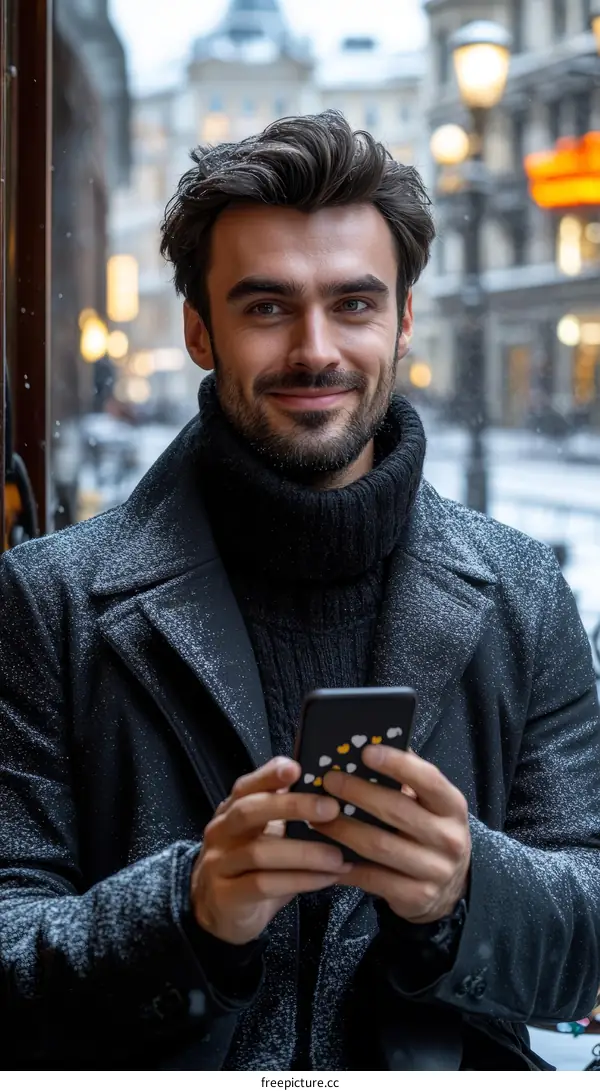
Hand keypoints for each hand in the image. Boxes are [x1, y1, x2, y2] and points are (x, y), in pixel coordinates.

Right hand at [191, 757, 349, 944]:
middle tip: (330, 809)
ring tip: (336, 856)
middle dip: (292, 806)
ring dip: (304, 853)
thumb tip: (328, 789)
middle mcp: (221, 832)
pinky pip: (264, 885)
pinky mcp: (227, 897)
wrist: (219, 913)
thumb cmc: (251, 866)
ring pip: (259, 852)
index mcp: (232, 810)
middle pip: (250, 811)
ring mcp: (220, 864)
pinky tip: (326, 879)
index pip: (247, 785)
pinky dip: (299, 880)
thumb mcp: (264, 835)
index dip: (269, 775)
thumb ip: (285, 812)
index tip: (297, 768)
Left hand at [315, 747, 470, 924]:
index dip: (397, 764)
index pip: (427, 779)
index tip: (366, 752)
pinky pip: (372, 878)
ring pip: (378, 846)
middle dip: (357, 793)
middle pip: (396, 811)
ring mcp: (434, 870)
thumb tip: (367, 743)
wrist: (451, 885)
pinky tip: (324, 853)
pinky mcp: (416, 897)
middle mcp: (448, 838)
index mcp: (452, 806)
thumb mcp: (430, 804)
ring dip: (342, 829)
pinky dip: (344, 864)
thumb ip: (406, 778)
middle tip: (328, 781)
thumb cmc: (429, 830)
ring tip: (316, 818)